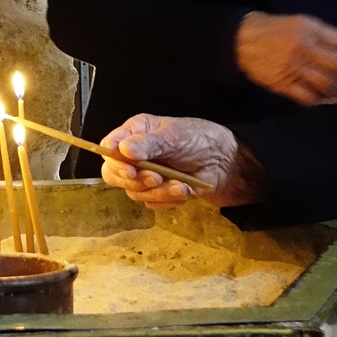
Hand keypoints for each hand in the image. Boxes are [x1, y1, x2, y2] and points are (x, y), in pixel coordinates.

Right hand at [99, 113, 257, 209]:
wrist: (226, 163)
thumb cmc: (200, 139)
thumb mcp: (173, 137)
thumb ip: (147, 144)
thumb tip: (123, 150)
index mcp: (135, 134)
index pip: (109, 149)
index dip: (115, 162)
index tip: (129, 169)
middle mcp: (136, 155)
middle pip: (114, 175)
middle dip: (136, 180)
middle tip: (155, 177)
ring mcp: (146, 176)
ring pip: (135, 192)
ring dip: (157, 191)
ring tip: (178, 183)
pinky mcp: (158, 193)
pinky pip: (152, 203)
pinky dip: (168, 199)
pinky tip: (183, 189)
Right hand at [236, 12, 336, 104]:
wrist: (242, 40)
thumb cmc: (275, 29)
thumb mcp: (301, 22)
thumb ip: (323, 34)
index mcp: (310, 29)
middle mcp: (303, 48)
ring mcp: (293, 68)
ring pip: (327, 83)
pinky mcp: (282, 85)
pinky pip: (308, 97)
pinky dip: (321, 99)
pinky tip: (327, 97)